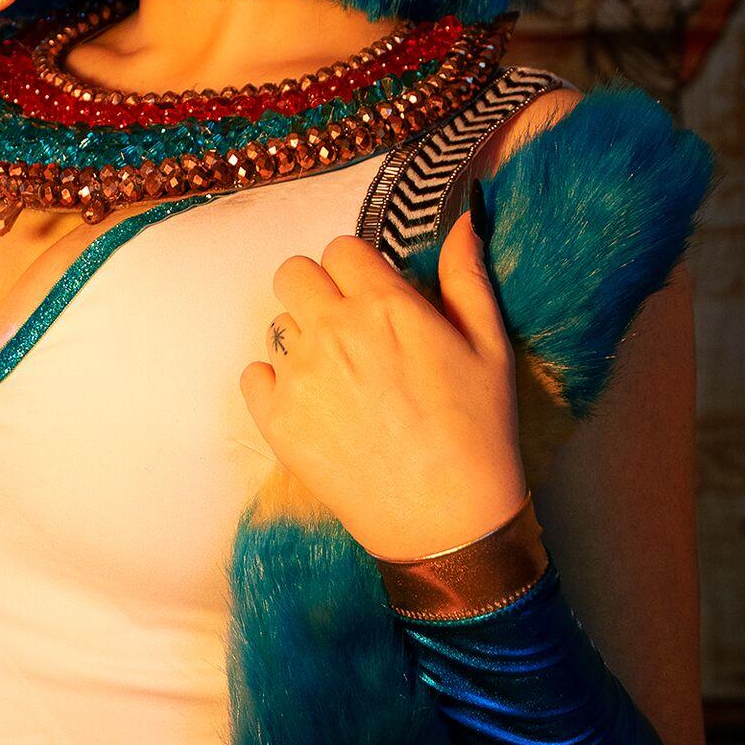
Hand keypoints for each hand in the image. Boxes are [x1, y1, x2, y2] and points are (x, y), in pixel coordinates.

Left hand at [239, 205, 527, 561]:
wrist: (448, 525)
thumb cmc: (478, 434)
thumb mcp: (491, 348)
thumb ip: (467, 277)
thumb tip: (463, 219)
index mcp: (385, 306)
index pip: (342, 248)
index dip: (358, 269)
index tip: (373, 296)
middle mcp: (333, 332)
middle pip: (292, 274)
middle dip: (317, 290)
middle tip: (346, 327)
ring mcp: (299, 377)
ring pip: (275, 326)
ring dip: (301, 340)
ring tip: (340, 379)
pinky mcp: (277, 421)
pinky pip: (253, 376)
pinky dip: (275, 385)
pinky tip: (315, 406)